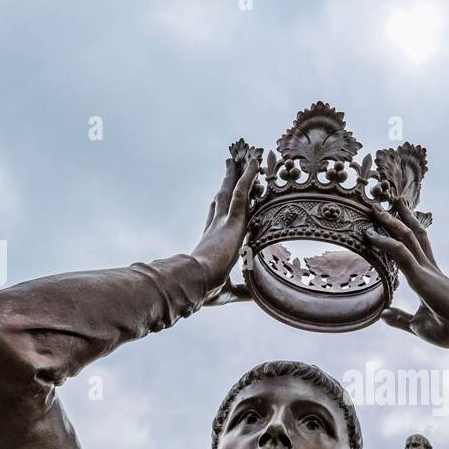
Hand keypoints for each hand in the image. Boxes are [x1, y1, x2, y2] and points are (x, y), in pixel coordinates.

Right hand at [191, 149, 261, 305]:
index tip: (221, 193)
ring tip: (244, 152)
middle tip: (230, 162)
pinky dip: (249, 175)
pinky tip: (254, 160)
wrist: (193, 284)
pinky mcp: (233, 221)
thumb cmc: (204, 291)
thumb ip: (242, 291)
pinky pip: (243, 191)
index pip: (217, 218)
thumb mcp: (228, 292)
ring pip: (233, 189)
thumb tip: (255, 296)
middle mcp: (217, 227)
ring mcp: (224, 222)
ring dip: (239, 171)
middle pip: (224, 197)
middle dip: (228, 180)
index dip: (220, 205)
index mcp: (212, 242)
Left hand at [364, 198, 448, 348]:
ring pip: (406, 237)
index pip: (416, 248)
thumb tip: (384, 314)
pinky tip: (370, 235)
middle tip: (389, 201)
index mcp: (429, 277)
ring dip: (390, 221)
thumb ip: (401, 319)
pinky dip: (385, 242)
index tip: (394, 221)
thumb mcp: (419, 325)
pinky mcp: (422, 277)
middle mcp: (428, 268)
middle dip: (400, 217)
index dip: (405, 232)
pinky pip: (400, 254)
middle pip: (413, 234)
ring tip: (376, 207)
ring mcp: (426, 271)